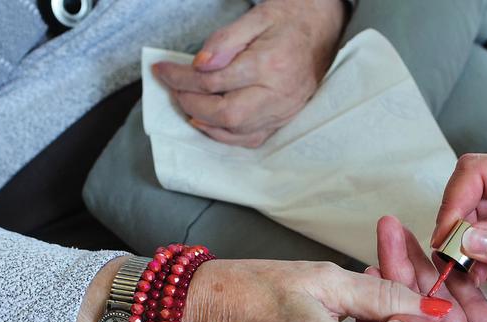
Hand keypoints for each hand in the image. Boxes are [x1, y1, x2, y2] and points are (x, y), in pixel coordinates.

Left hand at [152, 0, 345, 146]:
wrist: (323, 29)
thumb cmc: (288, 19)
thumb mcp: (255, 17)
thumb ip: (226, 41)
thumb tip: (200, 65)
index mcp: (270, 64)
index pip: (214, 80)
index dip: (181, 77)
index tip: (162, 70)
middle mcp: (278, 93)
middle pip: (225, 112)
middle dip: (191, 102)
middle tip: (173, 89)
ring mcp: (283, 111)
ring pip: (236, 130)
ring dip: (204, 120)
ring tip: (186, 102)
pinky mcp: (284, 120)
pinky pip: (250, 138)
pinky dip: (224, 135)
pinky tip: (207, 122)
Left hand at [357, 216, 486, 321]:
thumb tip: (390, 320)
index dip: (372, 304)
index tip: (366, 265)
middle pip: (410, 316)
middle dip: (397, 273)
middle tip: (389, 229)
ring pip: (439, 307)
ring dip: (426, 271)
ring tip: (410, 233)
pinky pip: (471, 307)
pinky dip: (461, 281)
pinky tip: (447, 252)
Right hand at [432, 154, 486, 319]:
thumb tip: (466, 238)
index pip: (479, 171)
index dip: (455, 200)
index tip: (447, 239)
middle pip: (469, 194)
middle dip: (459, 230)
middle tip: (459, 264)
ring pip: (472, 220)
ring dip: (472, 252)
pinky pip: (484, 241)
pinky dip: (485, 262)